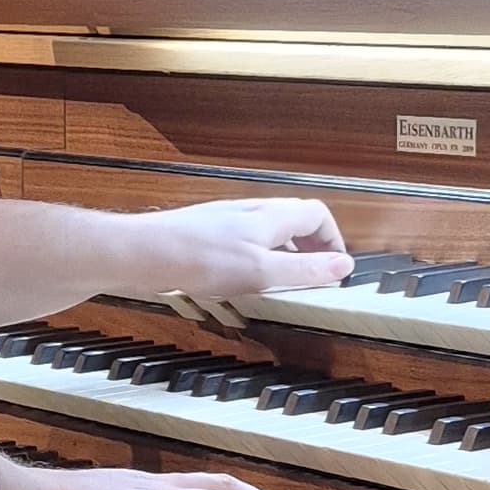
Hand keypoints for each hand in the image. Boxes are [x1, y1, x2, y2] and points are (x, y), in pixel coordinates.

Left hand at [128, 195, 352, 324]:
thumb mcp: (262, 271)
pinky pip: (245, 237)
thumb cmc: (201, 259)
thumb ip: (304, 270)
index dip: (333, 240)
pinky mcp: (207, 230)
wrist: (146, 252)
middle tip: (315, 273)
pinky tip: (243, 277)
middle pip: (294, 218)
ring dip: (284, 250)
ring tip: (283, 278)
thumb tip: (343, 266)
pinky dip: (257, 254)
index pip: (318, 214)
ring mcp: (227, 218)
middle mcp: (251, 210)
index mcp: (271, 216)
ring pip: (269, 228)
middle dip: (311, 245)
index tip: (336, 268)